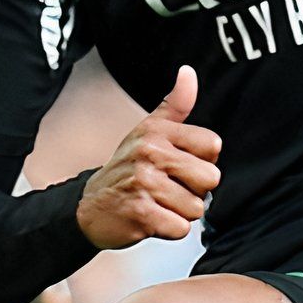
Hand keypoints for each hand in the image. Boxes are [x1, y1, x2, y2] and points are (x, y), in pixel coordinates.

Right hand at [77, 66, 220, 248]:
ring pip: (196, 207)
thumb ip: (175, 104)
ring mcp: (144, 183)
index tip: (179, 165)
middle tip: (169, 189)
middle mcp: (150, 153)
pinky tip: (152, 219)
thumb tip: (188, 72)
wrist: (89, 206)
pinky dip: (169, 230)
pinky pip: (181, 228)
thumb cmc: (126, 169)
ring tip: (158, 204)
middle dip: (194, 191)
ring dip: (180, 212)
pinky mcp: (141, 213)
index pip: (213, 145)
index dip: (202, 161)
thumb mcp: (148, 131)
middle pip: (210, 178)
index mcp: (157, 131)